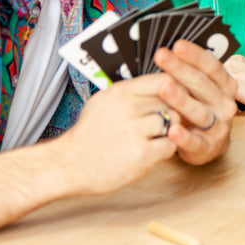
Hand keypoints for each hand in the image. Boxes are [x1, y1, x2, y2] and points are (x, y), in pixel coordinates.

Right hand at [60, 74, 179, 194]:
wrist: (67, 165)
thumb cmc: (88, 135)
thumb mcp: (103, 102)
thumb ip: (131, 92)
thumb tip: (161, 83)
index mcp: (120, 92)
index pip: (164, 80)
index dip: (175, 90)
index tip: (176, 98)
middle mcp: (128, 108)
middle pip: (172, 103)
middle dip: (171, 114)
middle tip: (160, 125)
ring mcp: (135, 131)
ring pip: (174, 123)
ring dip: (168, 133)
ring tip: (151, 139)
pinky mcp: (141, 154)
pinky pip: (171, 145)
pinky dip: (165, 150)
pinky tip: (151, 152)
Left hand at [153, 39, 237, 164]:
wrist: (207, 145)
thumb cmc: (197, 109)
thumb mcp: (198, 91)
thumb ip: (187, 73)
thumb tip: (165, 50)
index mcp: (225, 86)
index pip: (212, 67)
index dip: (195, 55)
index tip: (177, 45)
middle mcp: (225, 104)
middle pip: (203, 84)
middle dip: (180, 69)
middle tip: (161, 55)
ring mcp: (219, 126)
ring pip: (200, 112)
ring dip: (182, 99)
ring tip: (164, 87)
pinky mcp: (208, 147)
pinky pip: (195, 142)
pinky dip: (184, 137)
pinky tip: (172, 129)